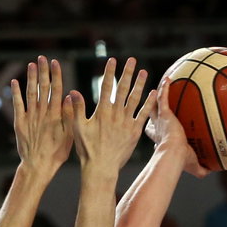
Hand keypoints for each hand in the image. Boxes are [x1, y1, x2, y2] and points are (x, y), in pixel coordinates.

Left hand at [11, 56, 73, 180]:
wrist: (38, 165)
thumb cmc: (57, 153)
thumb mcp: (69, 135)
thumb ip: (69, 115)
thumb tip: (70, 96)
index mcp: (56, 115)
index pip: (56, 90)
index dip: (56, 75)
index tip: (56, 62)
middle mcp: (42, 113)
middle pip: (43, 88)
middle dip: (43, 72)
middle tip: (43, 58)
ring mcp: (30, 116)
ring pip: (30, 93)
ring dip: (31, 78)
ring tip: (31, 64)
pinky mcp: (20, 122)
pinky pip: (17, 104)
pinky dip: (15, 93)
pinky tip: (14, 82)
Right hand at [69, 57, 152, 172]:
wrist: (101, 167)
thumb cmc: (87, 149)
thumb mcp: (78, 128)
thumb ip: (77, 109)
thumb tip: (73, 92)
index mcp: (101, 112)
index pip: (106, 87)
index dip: (109, 73)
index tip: (112, 60)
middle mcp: (115, 114)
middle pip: (122, 89)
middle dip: (127, 73)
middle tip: (132, 60)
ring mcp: (126, 122)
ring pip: (134, 99)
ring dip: (139, 84)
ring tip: (144, 71)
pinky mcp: (134, 131)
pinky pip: (143, 114)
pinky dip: (148, 103)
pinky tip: (153, 93)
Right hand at [145, 76, 208, 178]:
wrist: (174, 154)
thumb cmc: (181, 162)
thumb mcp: (194, 167)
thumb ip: (202, 169)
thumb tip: (212, 171)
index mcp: (162, 140)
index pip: (156, 134)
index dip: (155, 131)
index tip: (157, 130)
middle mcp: (159, 129)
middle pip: (152, 117)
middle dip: (152, 110)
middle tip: (152, 104)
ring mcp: (160, 120)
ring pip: (154, 104)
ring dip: (156, 95)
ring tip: (159, 85)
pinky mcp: (164, 114)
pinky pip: (163, 97)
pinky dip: (165, 88)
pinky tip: (168, 78)